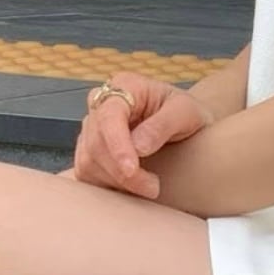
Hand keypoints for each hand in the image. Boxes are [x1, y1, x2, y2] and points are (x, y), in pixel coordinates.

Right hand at [73, 73, 213, 198]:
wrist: (182, 122)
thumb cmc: (185, 112)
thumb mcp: (186, 112)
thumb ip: (163, 125)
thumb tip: (138, 147)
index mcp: (124, 86)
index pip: (109, 116)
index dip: (117, 145)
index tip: (131, 170)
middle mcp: (101, 104)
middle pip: (96, 143)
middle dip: (122, 172)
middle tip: (152, 188)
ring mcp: (91, 128)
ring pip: (88, 161)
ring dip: (117, 182)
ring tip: (149, 187)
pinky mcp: (89, 151)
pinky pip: (87, 173)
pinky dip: (108, 185)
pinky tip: (132, 188)